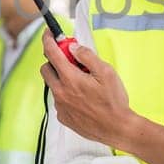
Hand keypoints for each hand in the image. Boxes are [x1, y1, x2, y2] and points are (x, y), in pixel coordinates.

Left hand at [40, 31, 134, 149]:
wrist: (117, 128)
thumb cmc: (114, 102)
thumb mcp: (106, 72)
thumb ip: (87, 57)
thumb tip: (73, 48)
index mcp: (70, 79)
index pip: (51, 53)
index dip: (48, 40)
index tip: (49, 34)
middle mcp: (61, 92)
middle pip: (46, 69)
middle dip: (54, 61)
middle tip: (71, 61)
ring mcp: (61, 106)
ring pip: (53, 85)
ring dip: (62, 79)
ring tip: (83, 84)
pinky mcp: (63, 117)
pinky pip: (59, 100)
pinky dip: (66, 95)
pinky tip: (83, 98)